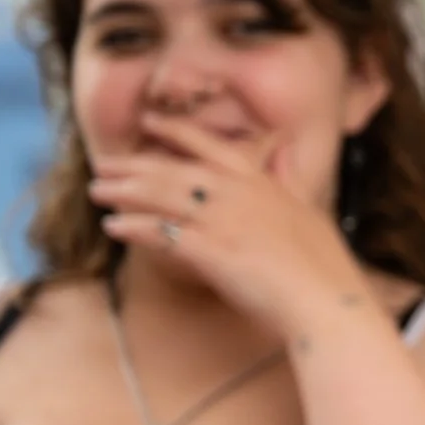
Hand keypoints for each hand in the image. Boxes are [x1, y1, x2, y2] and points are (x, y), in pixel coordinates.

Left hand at [89, 116, 372, 340]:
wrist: (327, 302)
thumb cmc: (323, 267)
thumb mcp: (310, 212)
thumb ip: (291, 182)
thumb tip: (285, 154)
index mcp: (262, 183)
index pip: (212, 148)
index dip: (177, 132)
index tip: (148, 121)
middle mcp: (239, 195)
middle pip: (176, 171)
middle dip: (135, 166)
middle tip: (103, 164)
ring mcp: (224, 221)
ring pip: (163, 197)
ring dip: (125, 192)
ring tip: (97, 191)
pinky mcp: (211, 252)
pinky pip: (162, 234)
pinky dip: (134, 228)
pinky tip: (113, 226)